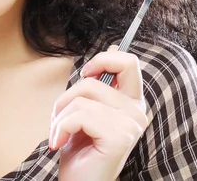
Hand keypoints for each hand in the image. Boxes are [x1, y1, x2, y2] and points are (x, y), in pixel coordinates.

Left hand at [50, 46, 148, 180]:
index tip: (85, 73)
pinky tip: (59, 144)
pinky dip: (61, 128)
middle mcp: (137, 111)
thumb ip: (99, 84)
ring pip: (82, 99)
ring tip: (59, 135)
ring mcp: (131, 124)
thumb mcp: (86, 110)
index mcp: (132, 102)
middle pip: (95, 81)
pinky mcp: (120, 136)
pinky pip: (79, 115)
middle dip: (69, 96)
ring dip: (60, 117)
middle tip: (61, 116)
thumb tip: (115, 44)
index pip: (129, 62)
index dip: (104, 59)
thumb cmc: (79, 151)